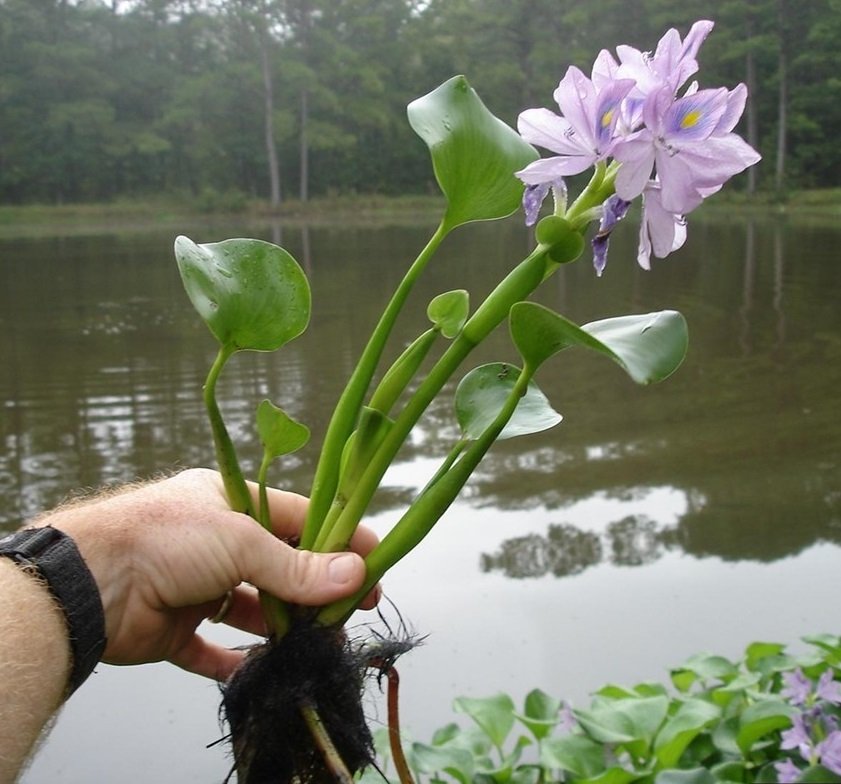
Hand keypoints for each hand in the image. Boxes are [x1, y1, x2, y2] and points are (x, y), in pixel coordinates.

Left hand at [40, 468, 377, 679]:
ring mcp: (195, 585)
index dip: (338, 540)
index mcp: (231, 502)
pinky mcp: (174, 626)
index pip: (300, 518)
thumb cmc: (164, 539)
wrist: (87, 584)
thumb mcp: (240, 541)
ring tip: (316, 644)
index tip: (373, 563)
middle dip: (314, 590)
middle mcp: (215, 541)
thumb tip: (353, 575)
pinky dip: (235, 660)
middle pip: (280, 566)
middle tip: (350, 614)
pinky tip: (258, 668)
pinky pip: (212, 647)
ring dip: (282, 626)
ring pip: (253, 609)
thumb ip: (296, 565)